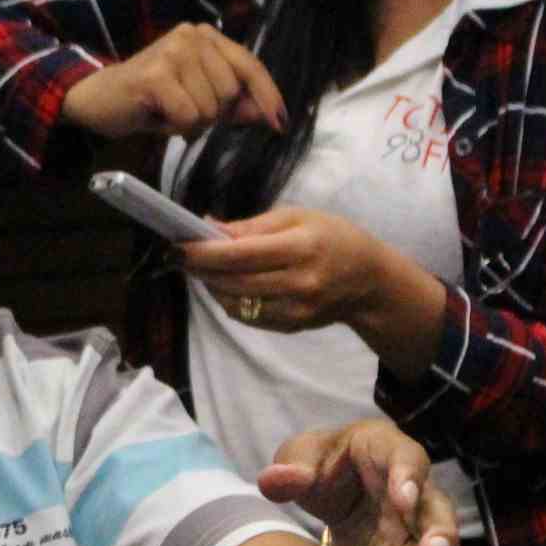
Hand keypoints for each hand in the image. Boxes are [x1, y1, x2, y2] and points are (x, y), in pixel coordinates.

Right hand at [59, 23, 286, 141]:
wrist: (97, 100)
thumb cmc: (151, 101)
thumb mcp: (199, 102)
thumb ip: (233, 105)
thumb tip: (268, 115)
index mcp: (207, 36)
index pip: (250, 66)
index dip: (267, 96)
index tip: (280, 122)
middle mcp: (192, 35)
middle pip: (231, 93)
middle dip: (213, 115)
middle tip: (183, 112)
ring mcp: (173, 51)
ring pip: (211, 108)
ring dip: (191, 123)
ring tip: (166, 113)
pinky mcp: (156, 74)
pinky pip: (188, 116)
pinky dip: (175, 127)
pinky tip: (156, 117)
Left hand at [179, 203, 387, 332]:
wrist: (368, 281)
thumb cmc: (332, 238)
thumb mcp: (297, 218)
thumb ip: (252, 227)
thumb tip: (208, 229)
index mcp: (302, 248)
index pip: (242, 254)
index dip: (204, 253)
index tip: (176, 247)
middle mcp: (299, 283)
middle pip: (234, 281)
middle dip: (201, 270)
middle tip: (181, 255)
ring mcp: (295, 310)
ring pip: (235, 303)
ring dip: (212, 286)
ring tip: (204, 268)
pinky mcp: (290, 327)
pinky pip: (247, 316)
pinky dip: (229, 300)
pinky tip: (226, 284)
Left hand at [258, 419, 456, 545]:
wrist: (336, 492)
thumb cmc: (323, 463)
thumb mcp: (301, 456)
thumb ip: (291, 465)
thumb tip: (275, 480)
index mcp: (389, 452)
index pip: (408, 459)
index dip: (409, 477)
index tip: (404, 498)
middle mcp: (415, 498)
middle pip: (433, 521)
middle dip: (436, 540)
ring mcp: (412, 539)